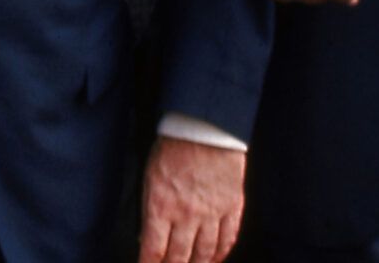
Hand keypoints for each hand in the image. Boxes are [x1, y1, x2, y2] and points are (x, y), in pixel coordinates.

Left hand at [139, 135, 246, 262]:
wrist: (205, 128)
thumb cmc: (172, 148)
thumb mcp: (149, 177)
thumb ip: (149, 209)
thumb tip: (146, 237)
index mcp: (160, 207)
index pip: (153, 250)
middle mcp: (186, 215)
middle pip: (179, 257)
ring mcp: (211, 213)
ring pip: (205, 253)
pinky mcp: (232, 207)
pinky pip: (227, 239)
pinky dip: (221, 254)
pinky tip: (216, 260)